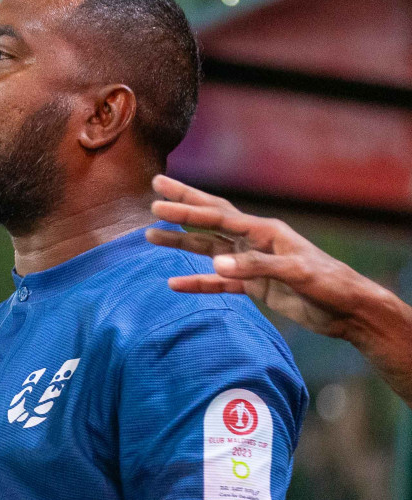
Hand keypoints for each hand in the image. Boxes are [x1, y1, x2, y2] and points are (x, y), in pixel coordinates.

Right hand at [145, 175, 398, 340]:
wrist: (349, 310)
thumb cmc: (330, 285)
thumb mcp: (295, 273)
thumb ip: (255, 267)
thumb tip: (216, 263)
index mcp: (265, 231)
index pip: (218, 216)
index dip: (187, 210)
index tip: (158, 203)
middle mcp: (254, 241)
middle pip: (210, 219)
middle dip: (182, 205)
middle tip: (155, 188)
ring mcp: (252, 263)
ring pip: (208, 248)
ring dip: (181, 242)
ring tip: (150, 236)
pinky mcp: (254, 285)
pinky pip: (218, 282)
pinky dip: (197, 282)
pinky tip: (175, 284)